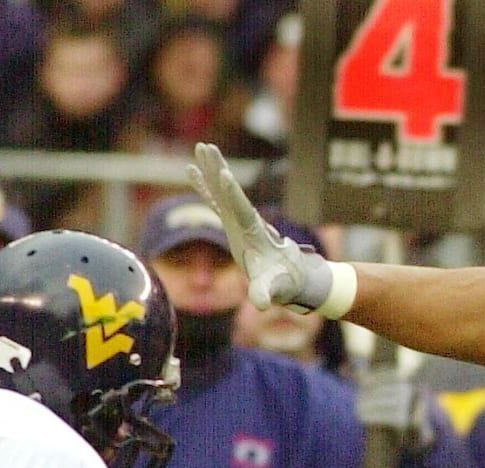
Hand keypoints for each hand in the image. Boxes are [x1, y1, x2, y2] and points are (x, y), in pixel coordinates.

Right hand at [187, 142, 332, 311]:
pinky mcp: (233, 224)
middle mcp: (246, 221)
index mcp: (255, 232)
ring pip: (222, 190)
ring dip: (210, 169)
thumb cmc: (285, 283)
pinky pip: (215, 200)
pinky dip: (203, 186)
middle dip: (217, 168)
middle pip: (229, 190)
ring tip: (200, 146)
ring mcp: (239, 220)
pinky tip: (190, 170)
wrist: (294, 277)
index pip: (241, 208)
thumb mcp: (275, 290)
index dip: (232, 192)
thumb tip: (262, 305)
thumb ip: (266, 294)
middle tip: (205, 146)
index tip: (224, 172)